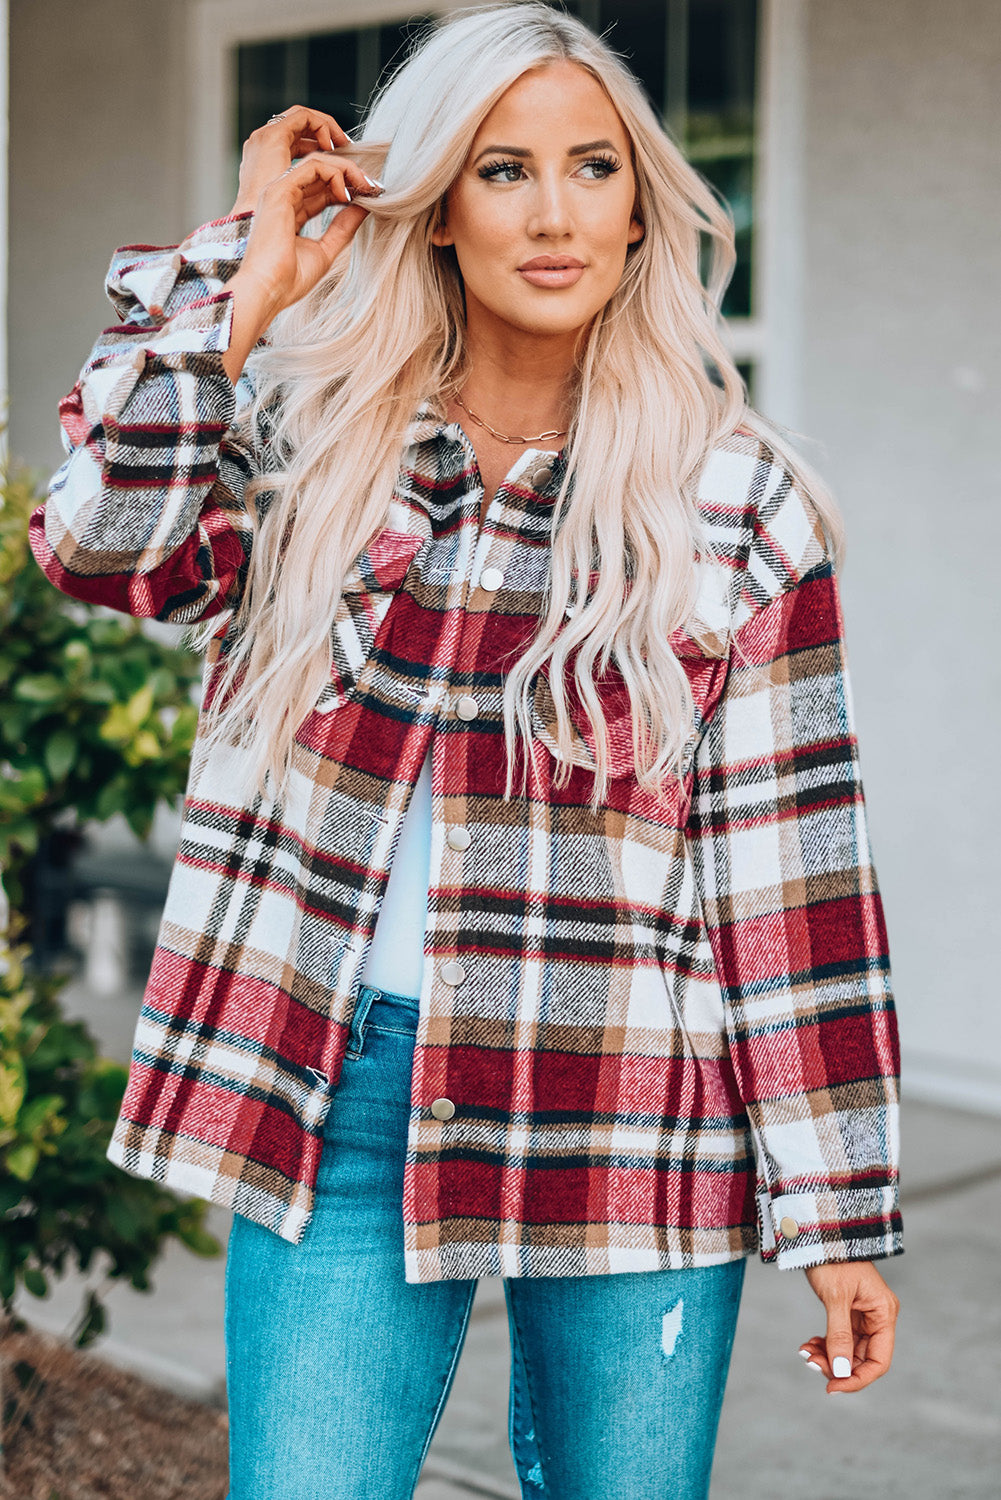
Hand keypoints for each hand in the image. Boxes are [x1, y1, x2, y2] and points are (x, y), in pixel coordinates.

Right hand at [222, 106, 382, 380]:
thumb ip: (343, 228)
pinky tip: (348, 193)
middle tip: (375, 187)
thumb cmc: (290, 279)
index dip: (349, 188)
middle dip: (352, 175)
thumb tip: (363, 208)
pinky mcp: (280, 189)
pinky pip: (313, 166)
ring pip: (318, 162)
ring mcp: (279, 190)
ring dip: (347, 170)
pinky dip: (336, 173)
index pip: (323, 190)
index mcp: (291, 212)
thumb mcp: (325, 250)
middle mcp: (283, 197)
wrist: (268, 290)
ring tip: (366, 187)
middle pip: (321, 172)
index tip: (373, 196)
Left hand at [799, 1259, 899, 1393]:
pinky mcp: (848, 1312)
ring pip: (848, 1351)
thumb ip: (839, 1334)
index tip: (832, 1387)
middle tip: (809, 1361)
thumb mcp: (835, 1297)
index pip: (879, 1361)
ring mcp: (863, 1315)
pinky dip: (825, 1345)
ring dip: (828, 1356)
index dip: (857, 1379)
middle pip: (862, 1358)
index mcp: (884, 1313)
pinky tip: (808, 1345)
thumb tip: (840, 1372)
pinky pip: (840, 1338)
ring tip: (805, 1352)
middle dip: (836, 1366)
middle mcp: (878, 1316)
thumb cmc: (832, 1258)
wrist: (819, 1232)